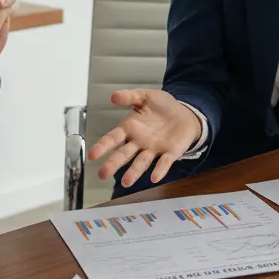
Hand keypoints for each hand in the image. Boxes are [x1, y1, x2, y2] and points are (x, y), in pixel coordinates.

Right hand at [87, 89, 202, 187]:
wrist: (186, 114)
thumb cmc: (163, 107)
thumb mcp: (146, 96)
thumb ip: (130, 96)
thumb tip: (113, 96)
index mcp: (130, 128)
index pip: (113, 138)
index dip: (103, 146)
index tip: (92, 155)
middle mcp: (139, 142)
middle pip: (124, 155)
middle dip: (113, 164)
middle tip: (102, 174)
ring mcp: (154, 149)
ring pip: (141, 162)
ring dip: (134, 172)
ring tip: (127, 182)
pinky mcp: (170, 153)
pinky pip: (163, 162)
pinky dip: (159, 170)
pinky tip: (154, 178)